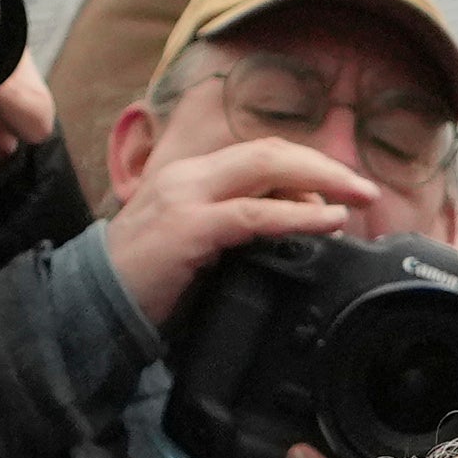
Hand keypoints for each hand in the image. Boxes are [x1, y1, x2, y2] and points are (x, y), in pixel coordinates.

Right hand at [99, 127, 383, 332]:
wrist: (93, 305)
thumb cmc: (144, 282)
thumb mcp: (193, 243)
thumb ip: (231, 228)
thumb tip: (289, 230)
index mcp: (191, 175)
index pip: (258, 153)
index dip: (305, 165)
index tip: (340, 189)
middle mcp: (190, 176)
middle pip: (270, 151)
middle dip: (325, 164)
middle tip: (365, 188)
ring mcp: (188, 198)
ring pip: (268, 170)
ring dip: (322, 182)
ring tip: (357, 199)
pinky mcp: (190, 228)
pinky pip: (255, 214)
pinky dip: (299, 214)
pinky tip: (328, 220)